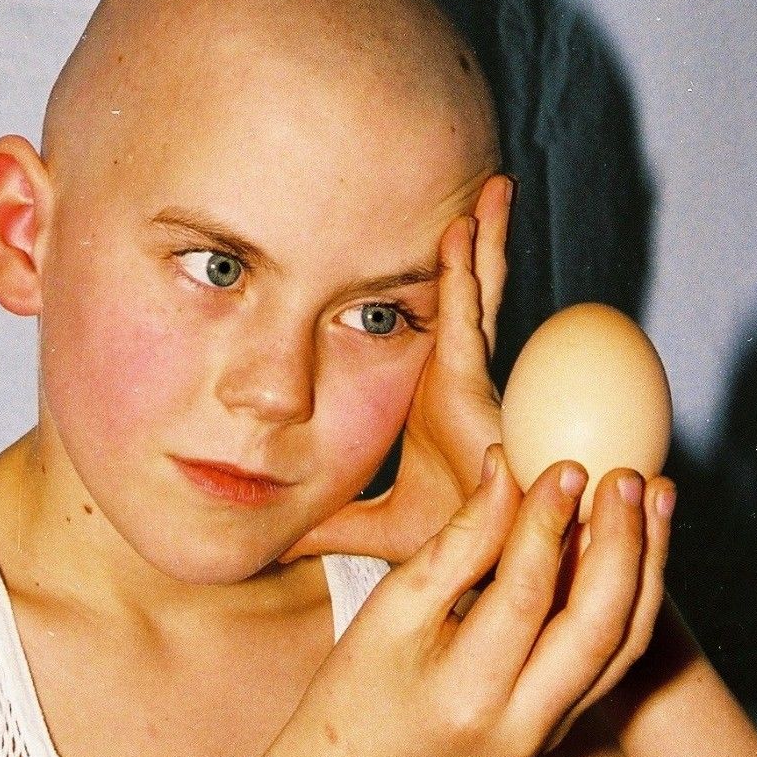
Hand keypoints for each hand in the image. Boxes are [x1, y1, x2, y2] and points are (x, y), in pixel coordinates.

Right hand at [282, 450, 672, 756]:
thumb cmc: (356, 694)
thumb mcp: (389, 611)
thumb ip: (457, 543)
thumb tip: (507, 472)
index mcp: (469, 695)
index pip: (525, 594)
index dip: (548, 523)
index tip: (565, 465)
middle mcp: (524, 724)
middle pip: (598, 625)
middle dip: (623, 542)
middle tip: (627, 475)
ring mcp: (552, 734)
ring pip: (624, 645)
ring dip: (647, 567)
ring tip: (655, 499)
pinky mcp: (563, 729)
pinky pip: (614, 659)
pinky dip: (631, 598)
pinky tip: (636, 547)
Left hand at [284, 172, 513, 563]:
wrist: (481, 571)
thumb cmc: (447, 546)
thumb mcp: (366, 524)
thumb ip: (325, 523)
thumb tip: (265, 536)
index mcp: (435, 398)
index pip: (436, 321)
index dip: (440, 278)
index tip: (427, 231)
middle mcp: (458, 380)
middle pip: (466, 293)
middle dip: (475, 241)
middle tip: (480, 186)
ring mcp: (471, 379)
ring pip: (475, 291)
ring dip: (481, 237)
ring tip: (490, 185)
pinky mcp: (473, 387)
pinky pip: (464, 315)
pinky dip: (464, 270)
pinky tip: (463, 228)